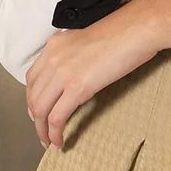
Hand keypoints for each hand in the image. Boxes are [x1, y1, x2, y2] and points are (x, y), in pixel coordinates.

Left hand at [24, 0, 159, 148]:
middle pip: (33, 96)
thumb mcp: (88, 40)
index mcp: (55, 45)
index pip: (32, 78)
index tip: (40, 112)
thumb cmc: (124, 31)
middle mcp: (53, 58)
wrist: (138, 28)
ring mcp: (63, 73)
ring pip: (40, 110)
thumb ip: (75, 56)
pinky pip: (57, 117)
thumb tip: (78, 76)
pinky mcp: (77, 88)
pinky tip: (59, 142)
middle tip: (43, 132)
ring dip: (42, 130)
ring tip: (49, 142)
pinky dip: (54, 134)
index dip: (33, 99)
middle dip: (36, 119)